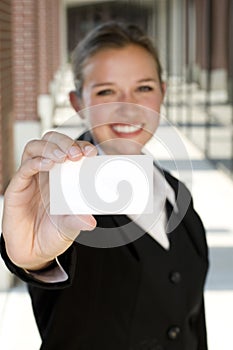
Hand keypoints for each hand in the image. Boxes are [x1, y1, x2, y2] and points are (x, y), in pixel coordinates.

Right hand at [2, 131, 96, 269]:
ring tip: (62, 157)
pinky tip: (47, 165)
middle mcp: (47, 173)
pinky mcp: (18, 187)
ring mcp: (31, 178)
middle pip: (51, 141)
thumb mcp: (70, 227)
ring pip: (35, 148)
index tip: (91, 152)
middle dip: (64, 141)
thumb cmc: (53, 234)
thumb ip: (77, 221)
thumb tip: (91, 221)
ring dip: (50, 147)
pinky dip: (36, 162)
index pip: (70, 150)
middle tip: (75, 154)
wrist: (33, 252)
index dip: (80, 146)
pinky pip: (24, 168)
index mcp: (63, 177)